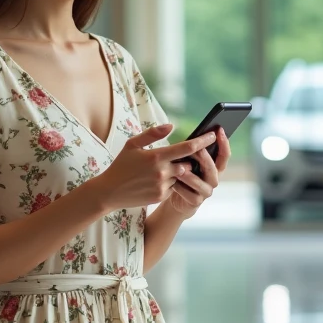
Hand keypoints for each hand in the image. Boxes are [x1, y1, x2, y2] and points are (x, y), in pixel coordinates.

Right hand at [94, 124, 217, 209]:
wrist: (109, 191)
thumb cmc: (121, 164)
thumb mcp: (133, 144)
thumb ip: (153, 133)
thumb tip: (172, 126)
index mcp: (157, 156)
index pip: (187, 148)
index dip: (203, 141)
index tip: (213, 135)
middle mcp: (162, 172)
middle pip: (188, 163)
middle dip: (188, 160)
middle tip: (182, 156)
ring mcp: (162, 186)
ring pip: (181, 176)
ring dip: (178, 172)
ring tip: (161, 169)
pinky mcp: (161, 197)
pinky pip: (174, 187)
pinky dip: (170, 183)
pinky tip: (155, 180)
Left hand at [167, 126, 231, 217]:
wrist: (177, 199)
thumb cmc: (183, 176)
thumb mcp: (189, 162)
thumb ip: (193, 152)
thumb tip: (193, 137)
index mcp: (214, 168)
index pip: (224, 155)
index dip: (224, 143)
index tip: (219, 130)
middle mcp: (213, 179)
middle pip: (213, 168)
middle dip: (204, 158)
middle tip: (196, 149)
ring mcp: (206, 192)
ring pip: (200, 183)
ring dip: (190, 176)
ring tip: (180, 170)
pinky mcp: (195, 201)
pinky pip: (189, 194)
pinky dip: (181, 188)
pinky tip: (173, 183)